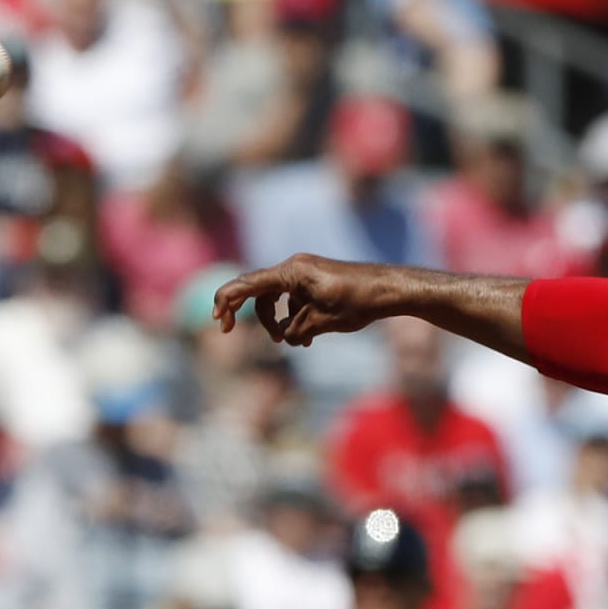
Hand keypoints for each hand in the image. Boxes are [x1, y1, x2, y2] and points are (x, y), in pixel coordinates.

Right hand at [212, 254, 390, 345]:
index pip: (248, 284)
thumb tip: (285, 336)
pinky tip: (308, 337)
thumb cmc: (359, 302)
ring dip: (278, 321)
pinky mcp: (315, 280)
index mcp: (292, 272)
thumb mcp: (321, 322)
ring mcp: (305, 272)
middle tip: (231, 331)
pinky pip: (293, 298)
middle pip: (259, 292)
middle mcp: (295, 267)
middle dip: (252, 315)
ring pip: (276, 298)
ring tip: (293, 341)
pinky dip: (294, 316)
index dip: (227, 301)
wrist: (389, 290)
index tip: (219, 321)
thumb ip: (295, 329)